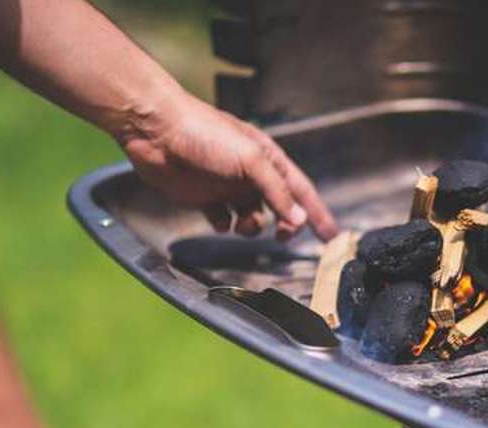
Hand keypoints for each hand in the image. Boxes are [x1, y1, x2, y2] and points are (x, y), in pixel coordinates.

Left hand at [121, 91, 338, 240]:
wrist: (156, 131)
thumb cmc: (206, 134)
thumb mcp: (251, 160)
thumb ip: (277, 192)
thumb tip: (299, 219)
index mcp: (269, 160)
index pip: (302, 192)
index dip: (318, 214)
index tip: (331, 236)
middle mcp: (252, 175)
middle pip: (280, 208)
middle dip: (286, 225)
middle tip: (284, 237)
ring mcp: (228, 187)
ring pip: (253, 218)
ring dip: (252, 227)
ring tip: (241, 223)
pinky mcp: (205, 198)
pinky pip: (224, 221)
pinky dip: (225, 225)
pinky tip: (218, 219)